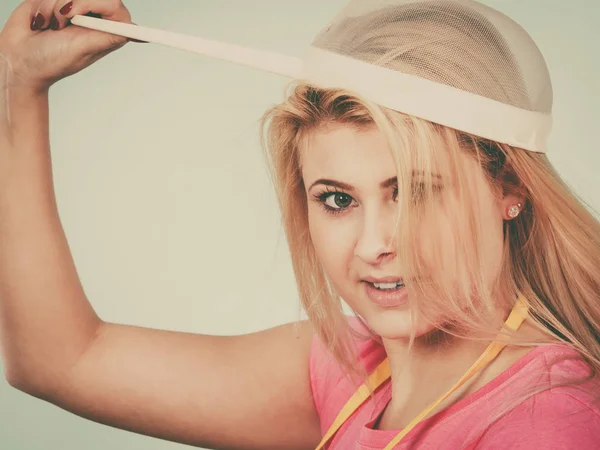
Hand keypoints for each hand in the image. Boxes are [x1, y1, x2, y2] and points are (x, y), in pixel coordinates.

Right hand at [0, 0, 135, 92]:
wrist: (17, 59)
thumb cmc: (50, 61)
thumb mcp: (81, 50)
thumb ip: (106, 37)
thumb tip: (133, 32)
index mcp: (106, 33)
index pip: (116, 7)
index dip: (102, 4)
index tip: (78, 13)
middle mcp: (93, 18)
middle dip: (74, 4)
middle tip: (62, 22)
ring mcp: (75, 7)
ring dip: (54, 7)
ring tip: (51, 27)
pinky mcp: (55, 0)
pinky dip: (43, 5)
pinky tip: (41, 21)